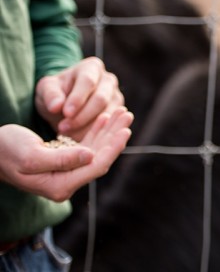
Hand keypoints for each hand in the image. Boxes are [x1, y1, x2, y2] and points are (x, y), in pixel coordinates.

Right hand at [0, 107, 132, 201]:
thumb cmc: (6, 152)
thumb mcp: (32, 156)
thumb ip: (63, 159)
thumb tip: (91, 156)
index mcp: (60, 186)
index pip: (95, 167)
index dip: (112, 148)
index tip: (125, 130)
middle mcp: (66, 183)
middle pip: (100, 157)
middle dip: (115, 135)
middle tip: (127, 114)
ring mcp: (66, 173)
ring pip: (96, 150)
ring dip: (109, 131)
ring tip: (122, 112)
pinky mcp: (64, 162)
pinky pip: (86, 146)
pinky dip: (96, 132)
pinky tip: (105, 118)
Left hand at [35, 57, 124, 138]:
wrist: (65, 101)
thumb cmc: (56, 91)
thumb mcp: (47, 88)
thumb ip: (50, 95)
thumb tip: (56, 106)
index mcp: (92, 67)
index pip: (88, 81)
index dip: (78, 98)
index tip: (66, 113)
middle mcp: (108, 80)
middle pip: (101, 99)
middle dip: (82, 116)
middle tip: (63, 128)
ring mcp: (116, 97)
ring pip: (107, 114)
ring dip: (86, 127)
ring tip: (66, 134)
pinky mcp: (117, 113)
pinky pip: (108, 125)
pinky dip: (91, 133)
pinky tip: (75, 137)